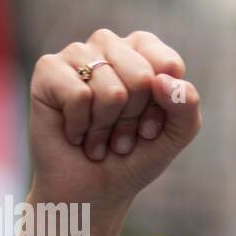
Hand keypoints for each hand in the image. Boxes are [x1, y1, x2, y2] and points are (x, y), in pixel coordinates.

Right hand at [27, 29, 200, 213]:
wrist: (94, 190)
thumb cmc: (135, 156)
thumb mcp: (176, 134)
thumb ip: (187, 105)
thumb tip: (163, 79)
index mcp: (143, 51)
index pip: (168, 64)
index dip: (162, 106)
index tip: (150, 127)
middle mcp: (109, 45)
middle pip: (141, 77)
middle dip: (134, 118)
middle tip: (121, 135)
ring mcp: (77, 54)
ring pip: (111, 90)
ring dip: (107, 127)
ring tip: (99, 136)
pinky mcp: (48, 69)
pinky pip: (78, 95)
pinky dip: (81, 126)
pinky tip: (75, 132)